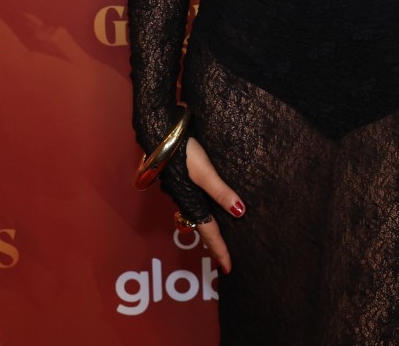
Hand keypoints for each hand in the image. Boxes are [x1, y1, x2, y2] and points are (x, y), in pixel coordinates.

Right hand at [182, 137, 244, 273]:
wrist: (158, 130)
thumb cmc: (181, 150)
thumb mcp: (204, 170)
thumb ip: (220, 190)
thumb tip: (240, 212)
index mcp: (191, 201)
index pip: (209, 232)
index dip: (220, 250)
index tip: (228, 269)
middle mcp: (186, 198)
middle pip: (202, 227)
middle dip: (214, 243)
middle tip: (226, 258)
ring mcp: (182, 188)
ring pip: (198, 214)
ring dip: (210, 227)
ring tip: (223, 235)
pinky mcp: (182, 177)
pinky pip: (196, 200)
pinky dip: (206, 209)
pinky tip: (213, 204)